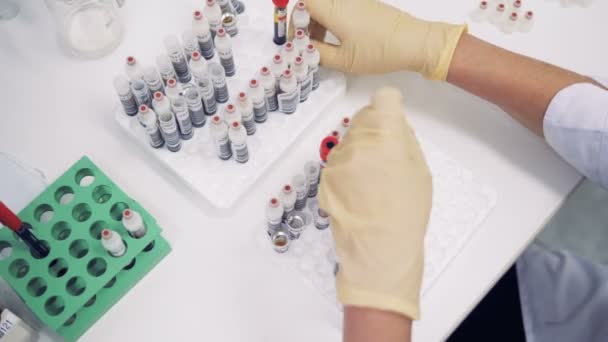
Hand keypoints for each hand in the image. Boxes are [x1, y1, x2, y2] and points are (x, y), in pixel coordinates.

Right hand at [292, 0, 465, 79]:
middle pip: (312, 2)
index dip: (293, 20)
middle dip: (304, 22)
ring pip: (326, 5)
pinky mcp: (365, 5)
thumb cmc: (381, 51)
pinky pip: (339, 7)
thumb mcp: (344, 60)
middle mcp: (344, 1)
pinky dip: (331, 21)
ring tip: (321, 45)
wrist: (415, 43)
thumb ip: (318, 54)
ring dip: (317, 22)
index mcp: (335, 10)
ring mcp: (356, 1)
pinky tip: (337, 40)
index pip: (303, 3)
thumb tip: (303, 50)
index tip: (295, 39)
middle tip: (305, 43)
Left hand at [319, 87, 431, 318]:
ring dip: (358, 150)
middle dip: (374, 130)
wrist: (377, 249)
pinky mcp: (324, 176)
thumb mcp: (419, 172)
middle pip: (364, 117)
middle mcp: (358, 140)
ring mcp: (337, 159)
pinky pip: (338, 162)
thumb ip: (405, 140)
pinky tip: (357, 192)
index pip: (384, 99)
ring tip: (370, 182)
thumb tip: (394, 122)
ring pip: (349, 140)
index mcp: (387, 136)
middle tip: (384, 158)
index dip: (389, 107)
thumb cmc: (406, 211)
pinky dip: (346, 170)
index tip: (391, 121)